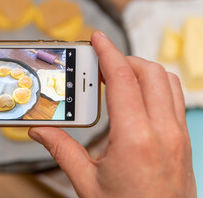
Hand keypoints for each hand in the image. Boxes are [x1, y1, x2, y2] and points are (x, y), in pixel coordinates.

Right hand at [29, 31, 195, 196]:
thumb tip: (39, 130)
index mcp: (135, 139)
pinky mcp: (183, 140)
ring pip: (166, 81)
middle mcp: (163, 131)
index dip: (108, 52)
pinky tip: (135, 97)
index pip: (122, 79)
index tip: (97, 38)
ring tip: (115, 76)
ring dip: (140, 70)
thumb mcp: (87, 183)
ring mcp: (178, 135)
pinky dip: (154, 85)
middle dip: (122, 58)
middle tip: (98, 63)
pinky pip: (173, 98)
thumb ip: (62, 150)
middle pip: (149, 72)